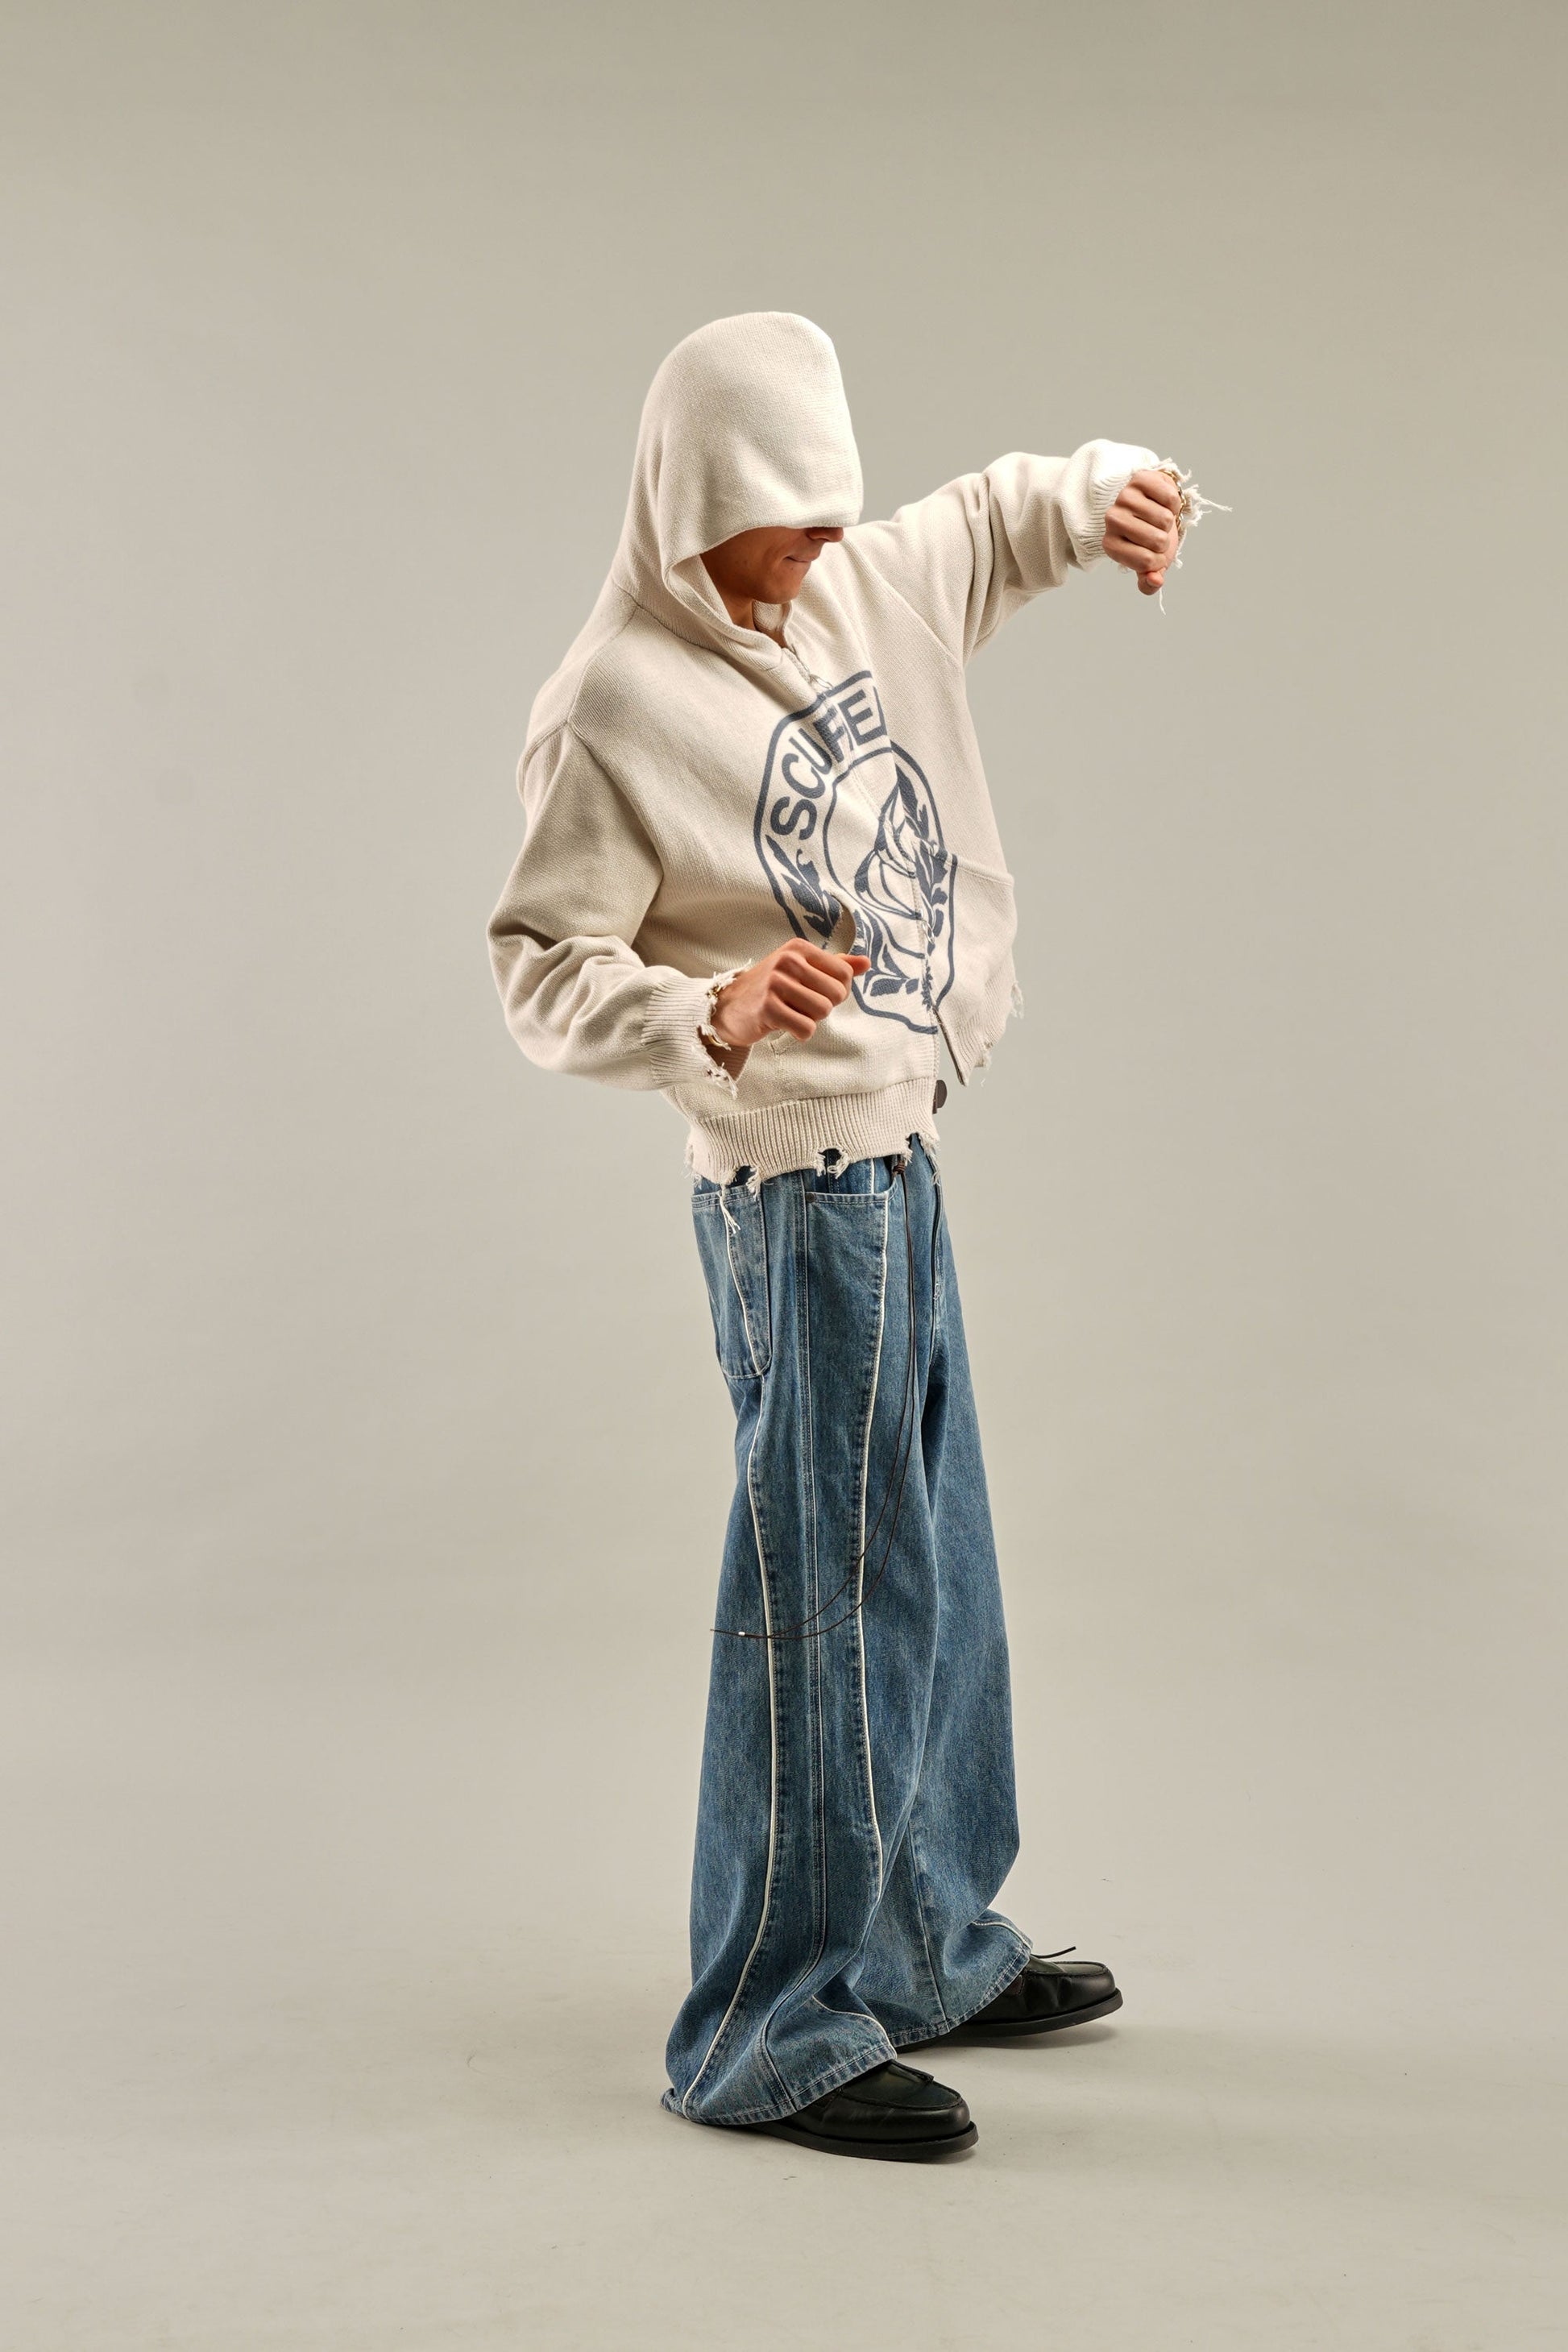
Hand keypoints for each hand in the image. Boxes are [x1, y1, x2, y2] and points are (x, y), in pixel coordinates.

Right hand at [704, 940, 871, 1071]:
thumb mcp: (801, 969)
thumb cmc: (770, 988)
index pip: (844, 973)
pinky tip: (784, 1025)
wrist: (728, 1006)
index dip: (837, 991)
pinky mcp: (767, 1007)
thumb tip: (867, 963)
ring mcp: (776, 983)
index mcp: (799, 948)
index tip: (816, 994)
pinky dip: (800, 1033)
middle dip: (824, 1007)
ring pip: (823, 1011)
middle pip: (836, 994)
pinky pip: (806, 1028)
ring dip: (811, 1019)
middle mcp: (788, 960)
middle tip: (801, 1006)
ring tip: (791, 1013)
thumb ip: (835, 965)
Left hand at [1104, 467, 1181, 595]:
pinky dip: (1174, 503)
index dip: (1159, 560)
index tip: (1153, 552)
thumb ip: (1150, 583)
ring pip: (1165, 518)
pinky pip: (1170, 497)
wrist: (1154, 508)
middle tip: (1157, 532)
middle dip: (1165, 540)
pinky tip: (1162, 503)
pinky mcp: (1139, 478)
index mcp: (1110, 545)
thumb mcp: (1150, 565)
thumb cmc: (1150, 539)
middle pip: (1157, 540)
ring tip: (1159, 518)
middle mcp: (1111, 520)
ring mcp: (1123, 497)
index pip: (1146, 561)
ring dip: (1170, 521)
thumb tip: (1155, 580)